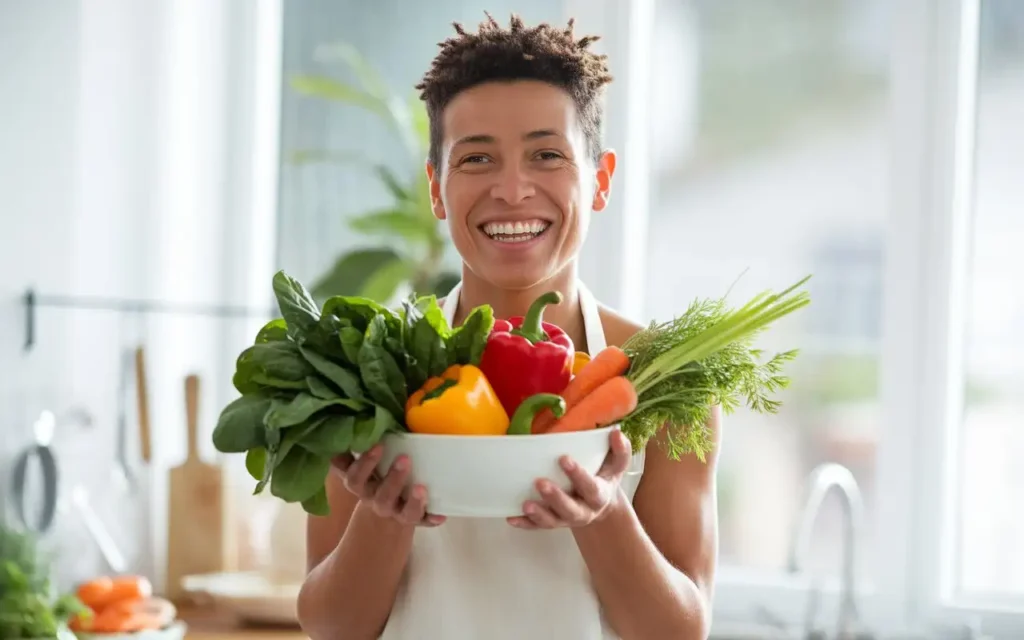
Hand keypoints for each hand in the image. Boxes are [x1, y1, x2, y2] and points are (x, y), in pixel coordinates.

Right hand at [332, 444, 445, 526]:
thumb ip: (352, 449)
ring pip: (403, 512)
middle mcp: (377, 501)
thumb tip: (347, 422)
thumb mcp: (362, 465)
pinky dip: (432, 518)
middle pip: (381, 496)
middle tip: (405, 458)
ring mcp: (397, 512)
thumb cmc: (374, 476)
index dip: (365, 464)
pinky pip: (424, 522)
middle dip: (393, 479)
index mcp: (362, 486)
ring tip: (422, 487)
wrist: (385, 510)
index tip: (379, 445)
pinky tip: (441, 516)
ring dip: (414, 500)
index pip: (355, 479)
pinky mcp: (416, 519)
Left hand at [508, 429, 632, 529]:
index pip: (590, 487)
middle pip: (570, 510)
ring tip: (525, 504)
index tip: (563, 459)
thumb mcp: (616, 466)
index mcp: (599, 496)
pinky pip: (537, 527)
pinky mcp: (552, 522)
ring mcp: (565, 519)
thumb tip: (615, 433)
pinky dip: (525, 524)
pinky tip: (511, 517)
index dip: (577, 475)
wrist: (600, 506)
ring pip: (552, 521)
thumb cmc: (604, 478)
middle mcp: (583, 511)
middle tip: (539, 482)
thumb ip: (620, 451)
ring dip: (538, 514)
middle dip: (555, 498)